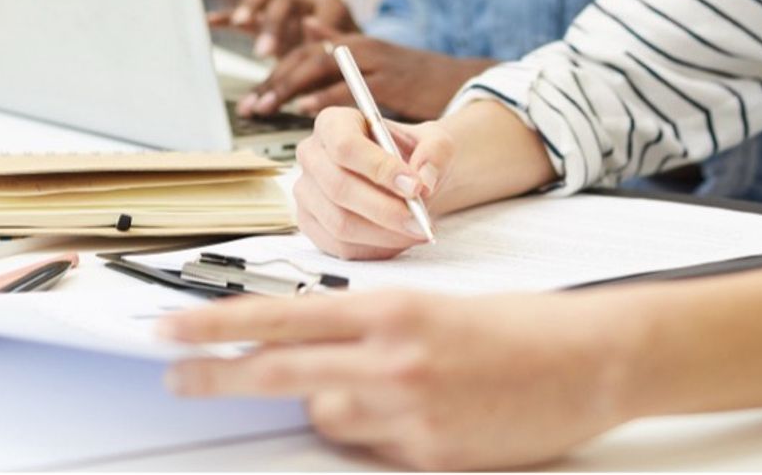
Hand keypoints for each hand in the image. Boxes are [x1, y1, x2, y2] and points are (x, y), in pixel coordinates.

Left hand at [162, 290, 622, 469]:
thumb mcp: (431, 306)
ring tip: (387, 388)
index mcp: (389, 308)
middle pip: (277, 370)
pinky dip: (382, 434)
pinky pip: (374, 449)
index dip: (215, 324)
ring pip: (325, 415)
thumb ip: (366, 326)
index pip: (279, 314)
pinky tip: (425, 414)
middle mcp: (389, 357)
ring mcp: (407, 412)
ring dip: (330, 404)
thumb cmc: (518, 325)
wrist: (590, 359)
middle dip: (215, 374)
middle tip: (176, 375)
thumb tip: (310, 350)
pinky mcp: (429, 456)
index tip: (171, 328)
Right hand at [206, 0, 359, 57]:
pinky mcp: (262, 22)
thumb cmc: (347, 59)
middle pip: (285, 4)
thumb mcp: (349, 57)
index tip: (311, 49)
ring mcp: (281, 10)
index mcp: (331, 7)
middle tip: (264, 52)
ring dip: (250, 9)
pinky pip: (241, 16)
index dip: (317, 28)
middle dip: (273, 26)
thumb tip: (315, 33)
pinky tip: (209, 21)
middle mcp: (303, 2)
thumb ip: (336, 47)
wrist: (338, 58)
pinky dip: (226, 17)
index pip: (322, 9)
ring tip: (239, 22)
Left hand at [238, 24, 491, 120]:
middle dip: (274, 80)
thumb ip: (337, 45)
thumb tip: (305, 24)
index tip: (252, 99)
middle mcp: (358, 45)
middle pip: (304, 55)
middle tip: (252, 106)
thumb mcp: (370, 60)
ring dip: (289, 85)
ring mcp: (375, 59)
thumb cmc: (409, 77)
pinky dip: (326, 95)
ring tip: (267, 106)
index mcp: (350, 43)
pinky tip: (305, 108)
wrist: (456, 79)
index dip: (273, 73)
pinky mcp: (391, 78)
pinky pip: (352, 85)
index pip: (301, 50)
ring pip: (320, 63)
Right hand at [291, 107, 453, 259]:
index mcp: (334, 123)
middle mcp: (312, 155)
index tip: (414, 187)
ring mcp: (306, 192)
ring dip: (384, 234)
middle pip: (338, 188)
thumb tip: (424, 180)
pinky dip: (375, 248)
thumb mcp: (435, 142)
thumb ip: (435, 153)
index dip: (379, 168)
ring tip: (415, 230)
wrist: (407, 180)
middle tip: (419, 220)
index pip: (345, 146)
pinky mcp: (311, 224)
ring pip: (340, 223)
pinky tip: (399, 238)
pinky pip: (340, 246)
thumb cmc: (414, 155)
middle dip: (385, 209)